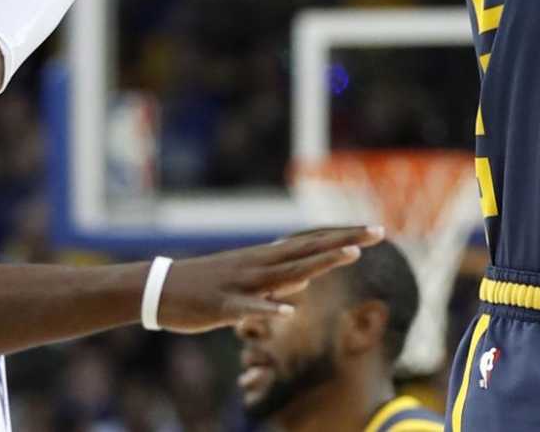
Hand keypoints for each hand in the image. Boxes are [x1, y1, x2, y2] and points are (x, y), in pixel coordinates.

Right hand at [151, 226, 382, 331]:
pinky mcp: (223, 305)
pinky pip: (249, 307)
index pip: (312, 242)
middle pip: (309, 249)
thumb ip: (279, 279)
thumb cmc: (208, 288)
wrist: (160, 290)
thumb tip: (307, 278)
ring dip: (320, 263)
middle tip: (379, 231)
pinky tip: (288, 310)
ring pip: (287, 271)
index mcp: (266, 258)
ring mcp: (242, 283)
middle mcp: (259, 264)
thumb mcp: (249, 282)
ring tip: (352, 255)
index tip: (374, 229)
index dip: (343, 237)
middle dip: (344, 241)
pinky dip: (268, 307)